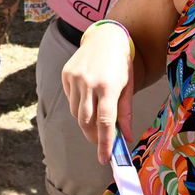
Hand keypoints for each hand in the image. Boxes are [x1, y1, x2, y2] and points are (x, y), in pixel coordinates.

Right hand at [61, 31, 133, 165]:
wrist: (105, 36)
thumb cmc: (121, 63)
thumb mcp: (128, 86)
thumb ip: (125, 112)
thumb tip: (125, 137)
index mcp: (108, 86)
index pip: (105, 122)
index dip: (104, 143)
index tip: (105, 158)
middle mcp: (88, 83)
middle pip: (86, 121)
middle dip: (92, 136)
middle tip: (100, 143)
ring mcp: (74, 78)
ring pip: (76, 112)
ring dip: (86, 121)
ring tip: (96, 117)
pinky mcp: (66, 75)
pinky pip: (70, 99)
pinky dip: (78, 106)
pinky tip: (88, 98)